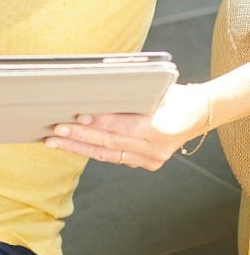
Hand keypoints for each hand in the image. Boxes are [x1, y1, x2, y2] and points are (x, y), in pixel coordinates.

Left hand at [44, 83, 211, 170]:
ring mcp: (151, 160)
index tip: (78, 116)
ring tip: (55, 141)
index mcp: (162, 128)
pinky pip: (112, 158)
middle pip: (110, 143)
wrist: (199, 114)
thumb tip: (97, 91)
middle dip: (80, 136)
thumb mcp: (159, 90)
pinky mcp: (146, 164)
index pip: (124, 127)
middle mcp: (156, 149)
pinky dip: (90, 150)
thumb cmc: (176, 97)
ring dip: (77, 147)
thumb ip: (133, 96)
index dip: (100, 122)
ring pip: (107, 154)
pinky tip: (72, 145)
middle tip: (56, 130)